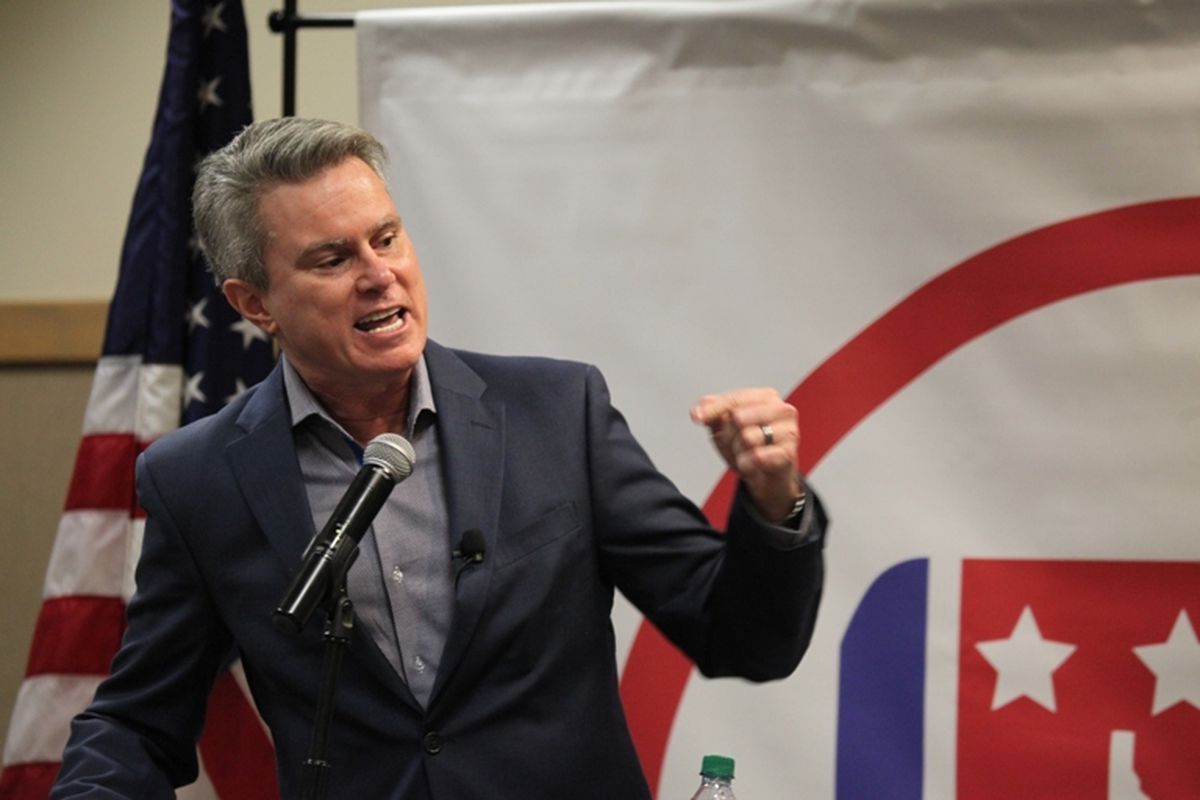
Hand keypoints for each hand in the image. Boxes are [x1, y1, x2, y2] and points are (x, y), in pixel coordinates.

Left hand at [690, 388, 803, 523]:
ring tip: (745, 455)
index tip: (696, 417)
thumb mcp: (724, 427)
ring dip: (738, 451)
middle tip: (733, 444)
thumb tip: (698, 411)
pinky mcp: (789, 453)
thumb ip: (712, 413)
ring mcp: (789, 431)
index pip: (734, 399)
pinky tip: (750, 465)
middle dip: (728, 435)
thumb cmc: (748, 446)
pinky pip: (757, 457)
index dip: (713, 409)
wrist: (767, 477)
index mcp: (766, 397)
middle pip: (738, 417)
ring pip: (747, 438)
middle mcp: (782, 410)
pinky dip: (747, 463)